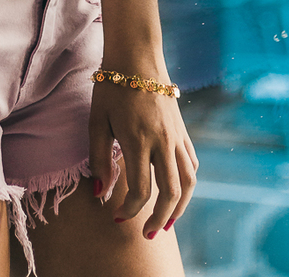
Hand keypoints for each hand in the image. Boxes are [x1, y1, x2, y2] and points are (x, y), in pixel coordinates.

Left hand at [90, 79, 197, 236]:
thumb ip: (99, 158)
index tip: (116, 216)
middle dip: (160, 219)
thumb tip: (100, 192)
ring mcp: (176, 135)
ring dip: (180, 206)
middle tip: (147, 233)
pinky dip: (187, 182)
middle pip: (171, 192)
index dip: (130, 210)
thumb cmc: (112, 87)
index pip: (141, 190)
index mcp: (139, 140)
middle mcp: (162, 141)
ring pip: (188, 181)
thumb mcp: (97, 121)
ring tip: (168, 221)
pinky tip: (177, 190)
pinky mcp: (183, 129)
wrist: (137, 55)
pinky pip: (191, 162)